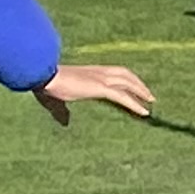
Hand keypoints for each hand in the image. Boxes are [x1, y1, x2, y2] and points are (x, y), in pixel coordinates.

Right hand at [36, 63, 153, 123]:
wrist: (42, 76)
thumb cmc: (45, 85)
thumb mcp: (56, 100)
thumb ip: (62, 111)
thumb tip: (64, 122)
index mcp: (89, 72)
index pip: (113, 73)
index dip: (124, 80)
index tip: (132, 87)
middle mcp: (98, 72)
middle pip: (125, 75)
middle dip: (138, 84)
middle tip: (149, 95)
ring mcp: (100, 78)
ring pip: (128, 84)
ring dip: (141, 92)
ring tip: (151, 101)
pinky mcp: (100, 87)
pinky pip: (122, 96)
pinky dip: (135, 103)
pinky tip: (144, 111)